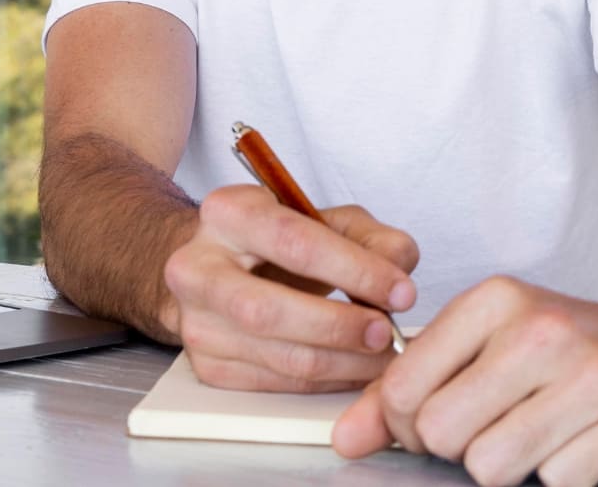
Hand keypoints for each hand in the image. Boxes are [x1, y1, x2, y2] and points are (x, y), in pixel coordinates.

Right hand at [161, 184, 418, 392]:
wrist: (216, 268)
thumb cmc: (275, 242)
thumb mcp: (324, 219)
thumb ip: (370, 236)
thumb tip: (399, 269)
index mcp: (226, 214)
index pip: (294, 243)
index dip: (354, 270)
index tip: (400, 291)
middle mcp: (196, 268)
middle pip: (270, 311)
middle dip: (339, 326)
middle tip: (386, 332)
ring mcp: (196, 323)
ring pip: (277, 356)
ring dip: (342, 362)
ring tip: (383, 355)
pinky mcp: (207, 366)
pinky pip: (277, 383)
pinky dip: (325, 381)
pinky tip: (353, 367)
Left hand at [331, 276, 597, 486]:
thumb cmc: (573, 346)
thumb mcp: (487, 344)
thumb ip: (408, 389)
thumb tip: (348, 437)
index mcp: (498, 301)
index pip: (405, 388)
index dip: (408, 424)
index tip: (436, 419)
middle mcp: (543, 330)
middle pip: (443, 433)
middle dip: (461, 447)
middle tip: (498, 427)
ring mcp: (594, 375)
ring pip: (492, 467)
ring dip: (512, 465)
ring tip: (541, 434)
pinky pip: (558, 481)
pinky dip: (564, 474)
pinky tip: (584, 442)